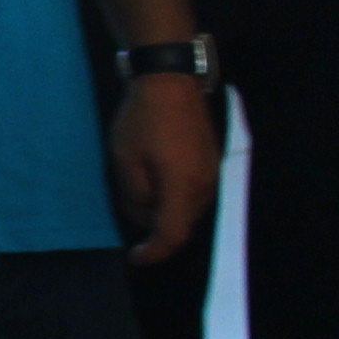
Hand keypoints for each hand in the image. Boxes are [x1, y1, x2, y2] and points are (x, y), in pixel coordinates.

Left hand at [108, 72, 216, 262]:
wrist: (170, 80)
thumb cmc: (143, 120)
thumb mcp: (126, 162)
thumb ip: (135, 197)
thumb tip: (143, 216)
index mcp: (183, 187)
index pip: (172, 236)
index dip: (153, 253)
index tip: (135, 258)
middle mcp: (205, 185)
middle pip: (184, 226)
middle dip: (157, 232)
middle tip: (132, 227)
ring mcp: (213, 173)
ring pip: (190, 210)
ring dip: (167, 214)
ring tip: (141, 200)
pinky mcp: (212, 161)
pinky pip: (195, 194)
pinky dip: (176, 199)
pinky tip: (157, 184)